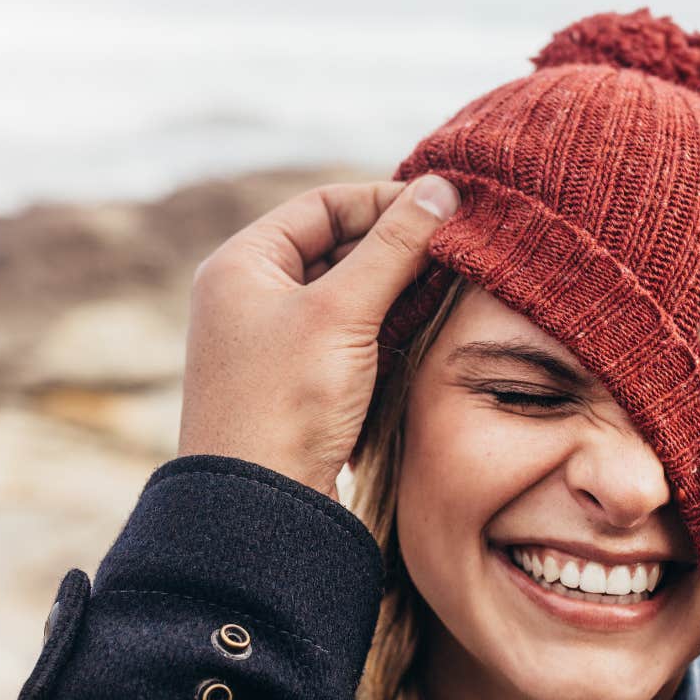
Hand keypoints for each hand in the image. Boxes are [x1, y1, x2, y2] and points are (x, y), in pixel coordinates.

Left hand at [178, 175, 459, 494]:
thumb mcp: (343, 312)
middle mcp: (250, 297)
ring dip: (398, 289)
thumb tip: (441, 189)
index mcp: (241, 265)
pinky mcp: (295, 384)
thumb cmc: (285, 403)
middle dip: (396, 248)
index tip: (443, 210)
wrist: (258, 510)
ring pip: (347, 294)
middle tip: (458, 250)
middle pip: (336, 247)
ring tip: (452, 287)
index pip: (322, 206)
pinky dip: (386, 328)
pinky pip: (347, 337)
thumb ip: (394, 247)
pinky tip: (426, 330)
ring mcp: (272, 343)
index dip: (384, 202)